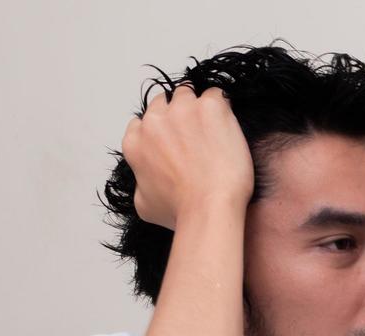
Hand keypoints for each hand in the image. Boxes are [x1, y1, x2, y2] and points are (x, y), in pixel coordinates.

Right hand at [121, 85, 253, 230]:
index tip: (175, 141)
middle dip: (179, 115)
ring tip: (214, 131)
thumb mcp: (145, 205)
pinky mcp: (210, 107)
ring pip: (188, 94)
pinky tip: (228, 128)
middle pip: (165, 103)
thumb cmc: (182, 212)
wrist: (209, 209)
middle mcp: (154, 121)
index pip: (143, 122)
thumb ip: (141, 182)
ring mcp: (183, 110)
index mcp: (136, 142)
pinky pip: (217, 95)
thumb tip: (145, 180)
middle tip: (197, 136)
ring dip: (199, 108)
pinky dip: (223, 108)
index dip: (161, 130)